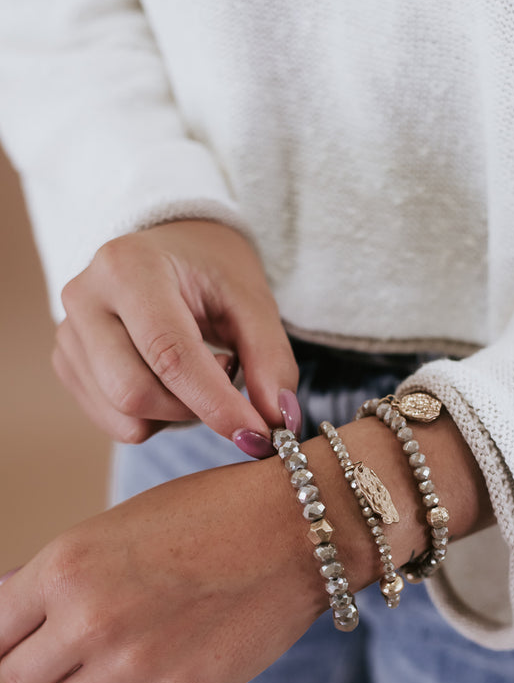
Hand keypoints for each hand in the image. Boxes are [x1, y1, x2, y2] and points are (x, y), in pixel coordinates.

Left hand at [0, 410, 493, 682]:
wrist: (299, 527)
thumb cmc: (213, 513)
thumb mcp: (122, 524)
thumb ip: (64, 572)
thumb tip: (10, 606)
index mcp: (65, 563)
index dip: (15, 632)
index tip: (38, 634)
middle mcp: (86, 617)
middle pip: (19, 678)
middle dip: (46, 664)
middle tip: (82, 649)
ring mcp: (131, 664)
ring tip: (118, 668)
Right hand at [53, 219, 299, 449]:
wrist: (171, 248)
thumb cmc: (212, 271)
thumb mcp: (253, 302)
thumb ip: (271, 360)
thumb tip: (278, 421)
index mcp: (128, 268)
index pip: (169, 355)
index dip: (216, 403)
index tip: (258, 434)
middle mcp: (85, 298)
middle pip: (135, 394)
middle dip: (193, 408)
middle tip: (228, 374)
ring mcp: (68, 334)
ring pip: (123, 417)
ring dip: (175, 415)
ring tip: (198, 372)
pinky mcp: (66, 364)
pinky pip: (114, 422)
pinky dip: (154, 417)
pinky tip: (169, 380)